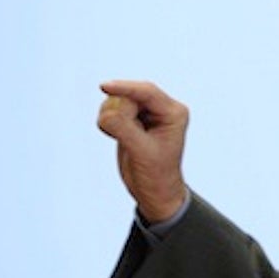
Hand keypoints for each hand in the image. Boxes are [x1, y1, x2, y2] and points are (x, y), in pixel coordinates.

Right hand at [97, 80, 188, 222]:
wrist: (154, 191)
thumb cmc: (156, 174)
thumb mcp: (141, 152)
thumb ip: (124, 129)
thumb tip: (106, 113)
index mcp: (174, 113)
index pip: (147, 92)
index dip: (125, 88)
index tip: (104, 86)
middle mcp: (163, 109)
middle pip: (130, 94)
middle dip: (118, 109)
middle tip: (117, 134)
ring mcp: (147, 113)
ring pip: (119, 100)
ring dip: (111, 116)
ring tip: (119, 138)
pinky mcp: (133, 119)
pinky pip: (112, 109)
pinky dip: (108, 121)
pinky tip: (116, 137)